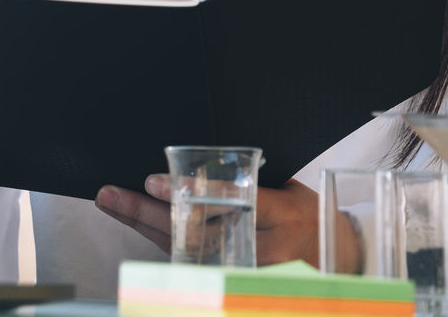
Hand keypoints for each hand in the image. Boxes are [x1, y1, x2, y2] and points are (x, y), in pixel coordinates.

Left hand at [96, 176, 359, 268]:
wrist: (335, 259)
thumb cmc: (307, 214)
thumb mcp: (290, 190)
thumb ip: (252, 182)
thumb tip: (202, 164)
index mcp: (280, 214)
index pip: (230, 203)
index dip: (191, 193)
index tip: (154, 181)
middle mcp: (260, 248)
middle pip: (195, 231)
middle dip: (148, 212)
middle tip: (113, 192)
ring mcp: (246, 271)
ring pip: (185, 250)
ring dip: (144, 226)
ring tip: (112, 202)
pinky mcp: (235, 282)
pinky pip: (191, 264)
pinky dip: (159, 245)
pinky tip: (134, 224)